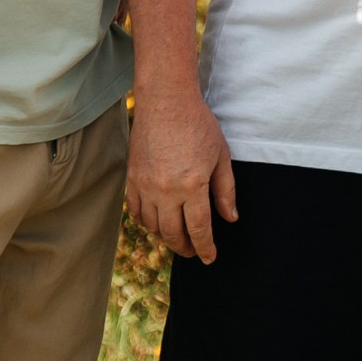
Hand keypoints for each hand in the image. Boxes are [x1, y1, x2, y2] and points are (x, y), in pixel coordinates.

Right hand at [128, 88, 238, 260]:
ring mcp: (144, 186)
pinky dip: (146, 223)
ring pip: (152, 226)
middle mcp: (165, 191)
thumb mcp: (221, 156)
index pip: (198, 228)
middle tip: (193, 252)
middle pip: (172, 233)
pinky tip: (157, 222)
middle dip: (185, 247)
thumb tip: (230, 218)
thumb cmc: (198, 126)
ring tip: (177, 237)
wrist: (166, 102)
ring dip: (165, 237)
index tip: (209, 257)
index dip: (205, 247)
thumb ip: (226, 190)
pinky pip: (136, 212)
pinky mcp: (131, 179)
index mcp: (191, 186)